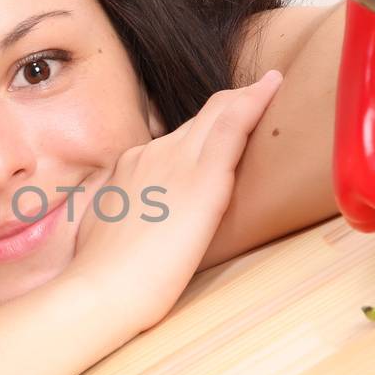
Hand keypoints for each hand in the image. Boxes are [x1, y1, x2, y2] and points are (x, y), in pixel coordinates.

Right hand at [63, 71, 282, 332]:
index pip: (173, 140)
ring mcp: (176, 161)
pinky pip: (232, 125)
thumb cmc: (101, 276)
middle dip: (229, 104)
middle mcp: (151, 154)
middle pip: (197, 120)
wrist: (101, 288)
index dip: (201, 128)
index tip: (221, 122)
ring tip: (269, 87)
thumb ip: (120, 212)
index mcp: (129, 169)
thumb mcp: (101, 230)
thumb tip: (125, 217)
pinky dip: (255, 102)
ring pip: (216, 115)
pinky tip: (274, 86)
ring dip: (244, 100)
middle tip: (260, 92)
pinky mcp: (203, 178)